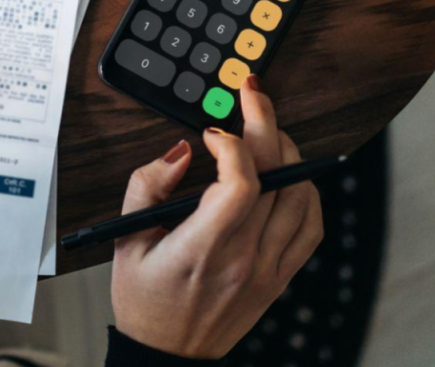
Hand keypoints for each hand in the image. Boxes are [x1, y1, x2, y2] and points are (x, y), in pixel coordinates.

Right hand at [110, 75, 323, 358]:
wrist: (168, 353)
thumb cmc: (143, 299)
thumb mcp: (124, 240)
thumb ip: (146, 187)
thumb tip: (181, 150)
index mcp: (200, 249)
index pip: (239, 184)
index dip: (232, 145)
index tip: (211, 132)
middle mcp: (242, 259)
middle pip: (274, 177)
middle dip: (265, 123)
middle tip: (252, 94)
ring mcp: (267, 269)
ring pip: (301, 195)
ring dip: (289, 152)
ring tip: (268, 130)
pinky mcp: (281, 276)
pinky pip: (310, 225)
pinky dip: (306, 191)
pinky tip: (289, 174)